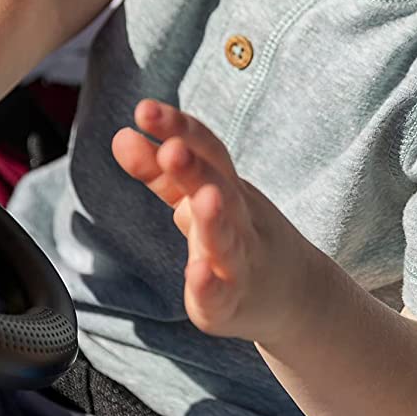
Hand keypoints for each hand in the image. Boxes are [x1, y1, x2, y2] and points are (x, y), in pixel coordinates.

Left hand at [113, 99, 309, 345]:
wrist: (295, 295)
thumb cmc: (236, 235)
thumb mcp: (199, 197)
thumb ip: (159, 171)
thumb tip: (121, 134)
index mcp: (226, 186)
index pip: (206, 150)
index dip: (178, 128)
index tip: (145, 111)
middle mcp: (237, 218)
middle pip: (219, 187)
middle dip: (194, 167)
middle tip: (171, 149)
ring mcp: (240, 262)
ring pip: (227, 239)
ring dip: (213, 220)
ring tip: (198, 201)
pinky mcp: (232, 305)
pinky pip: (222, 295)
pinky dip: (210, 285)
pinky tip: (197, 275)